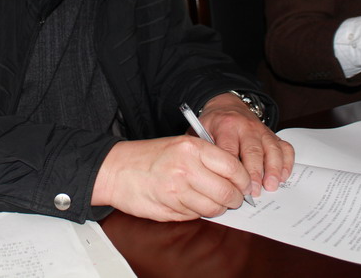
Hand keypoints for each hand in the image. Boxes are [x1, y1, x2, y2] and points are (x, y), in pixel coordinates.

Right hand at [92, 135, 251, 220]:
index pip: (233, 167)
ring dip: (217, 208)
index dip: (244, 180)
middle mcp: (186, 168)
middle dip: (234, 198)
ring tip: (211, 201)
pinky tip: (190, 202)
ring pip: (214, 208)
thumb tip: (236, 176)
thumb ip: (207, 157)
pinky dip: (198, 212)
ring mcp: (178, 190)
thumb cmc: (148, 156)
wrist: (116, 170)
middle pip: (227, 192)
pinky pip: (196, 216)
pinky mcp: (170, 209)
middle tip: (233, 197)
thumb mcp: (179, 145)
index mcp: (192, 148)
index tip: (244, 184)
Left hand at [198, 93, 293, 197]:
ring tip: (270, 186)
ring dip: (273, 170)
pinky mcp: (273, 135)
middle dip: (254, 173)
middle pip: (253, 151)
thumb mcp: (199, 132)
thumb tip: (207, 178)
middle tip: (253, 192)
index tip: (233, 187)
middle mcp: (246, 127)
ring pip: (272, 149)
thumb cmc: (212, 124)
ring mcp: (262, 131)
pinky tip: (283, 177)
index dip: (232, 171)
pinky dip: (287, 163)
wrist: (226, 106)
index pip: (230, 149)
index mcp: (225, 126)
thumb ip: (202, 151)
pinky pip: (285, 148)